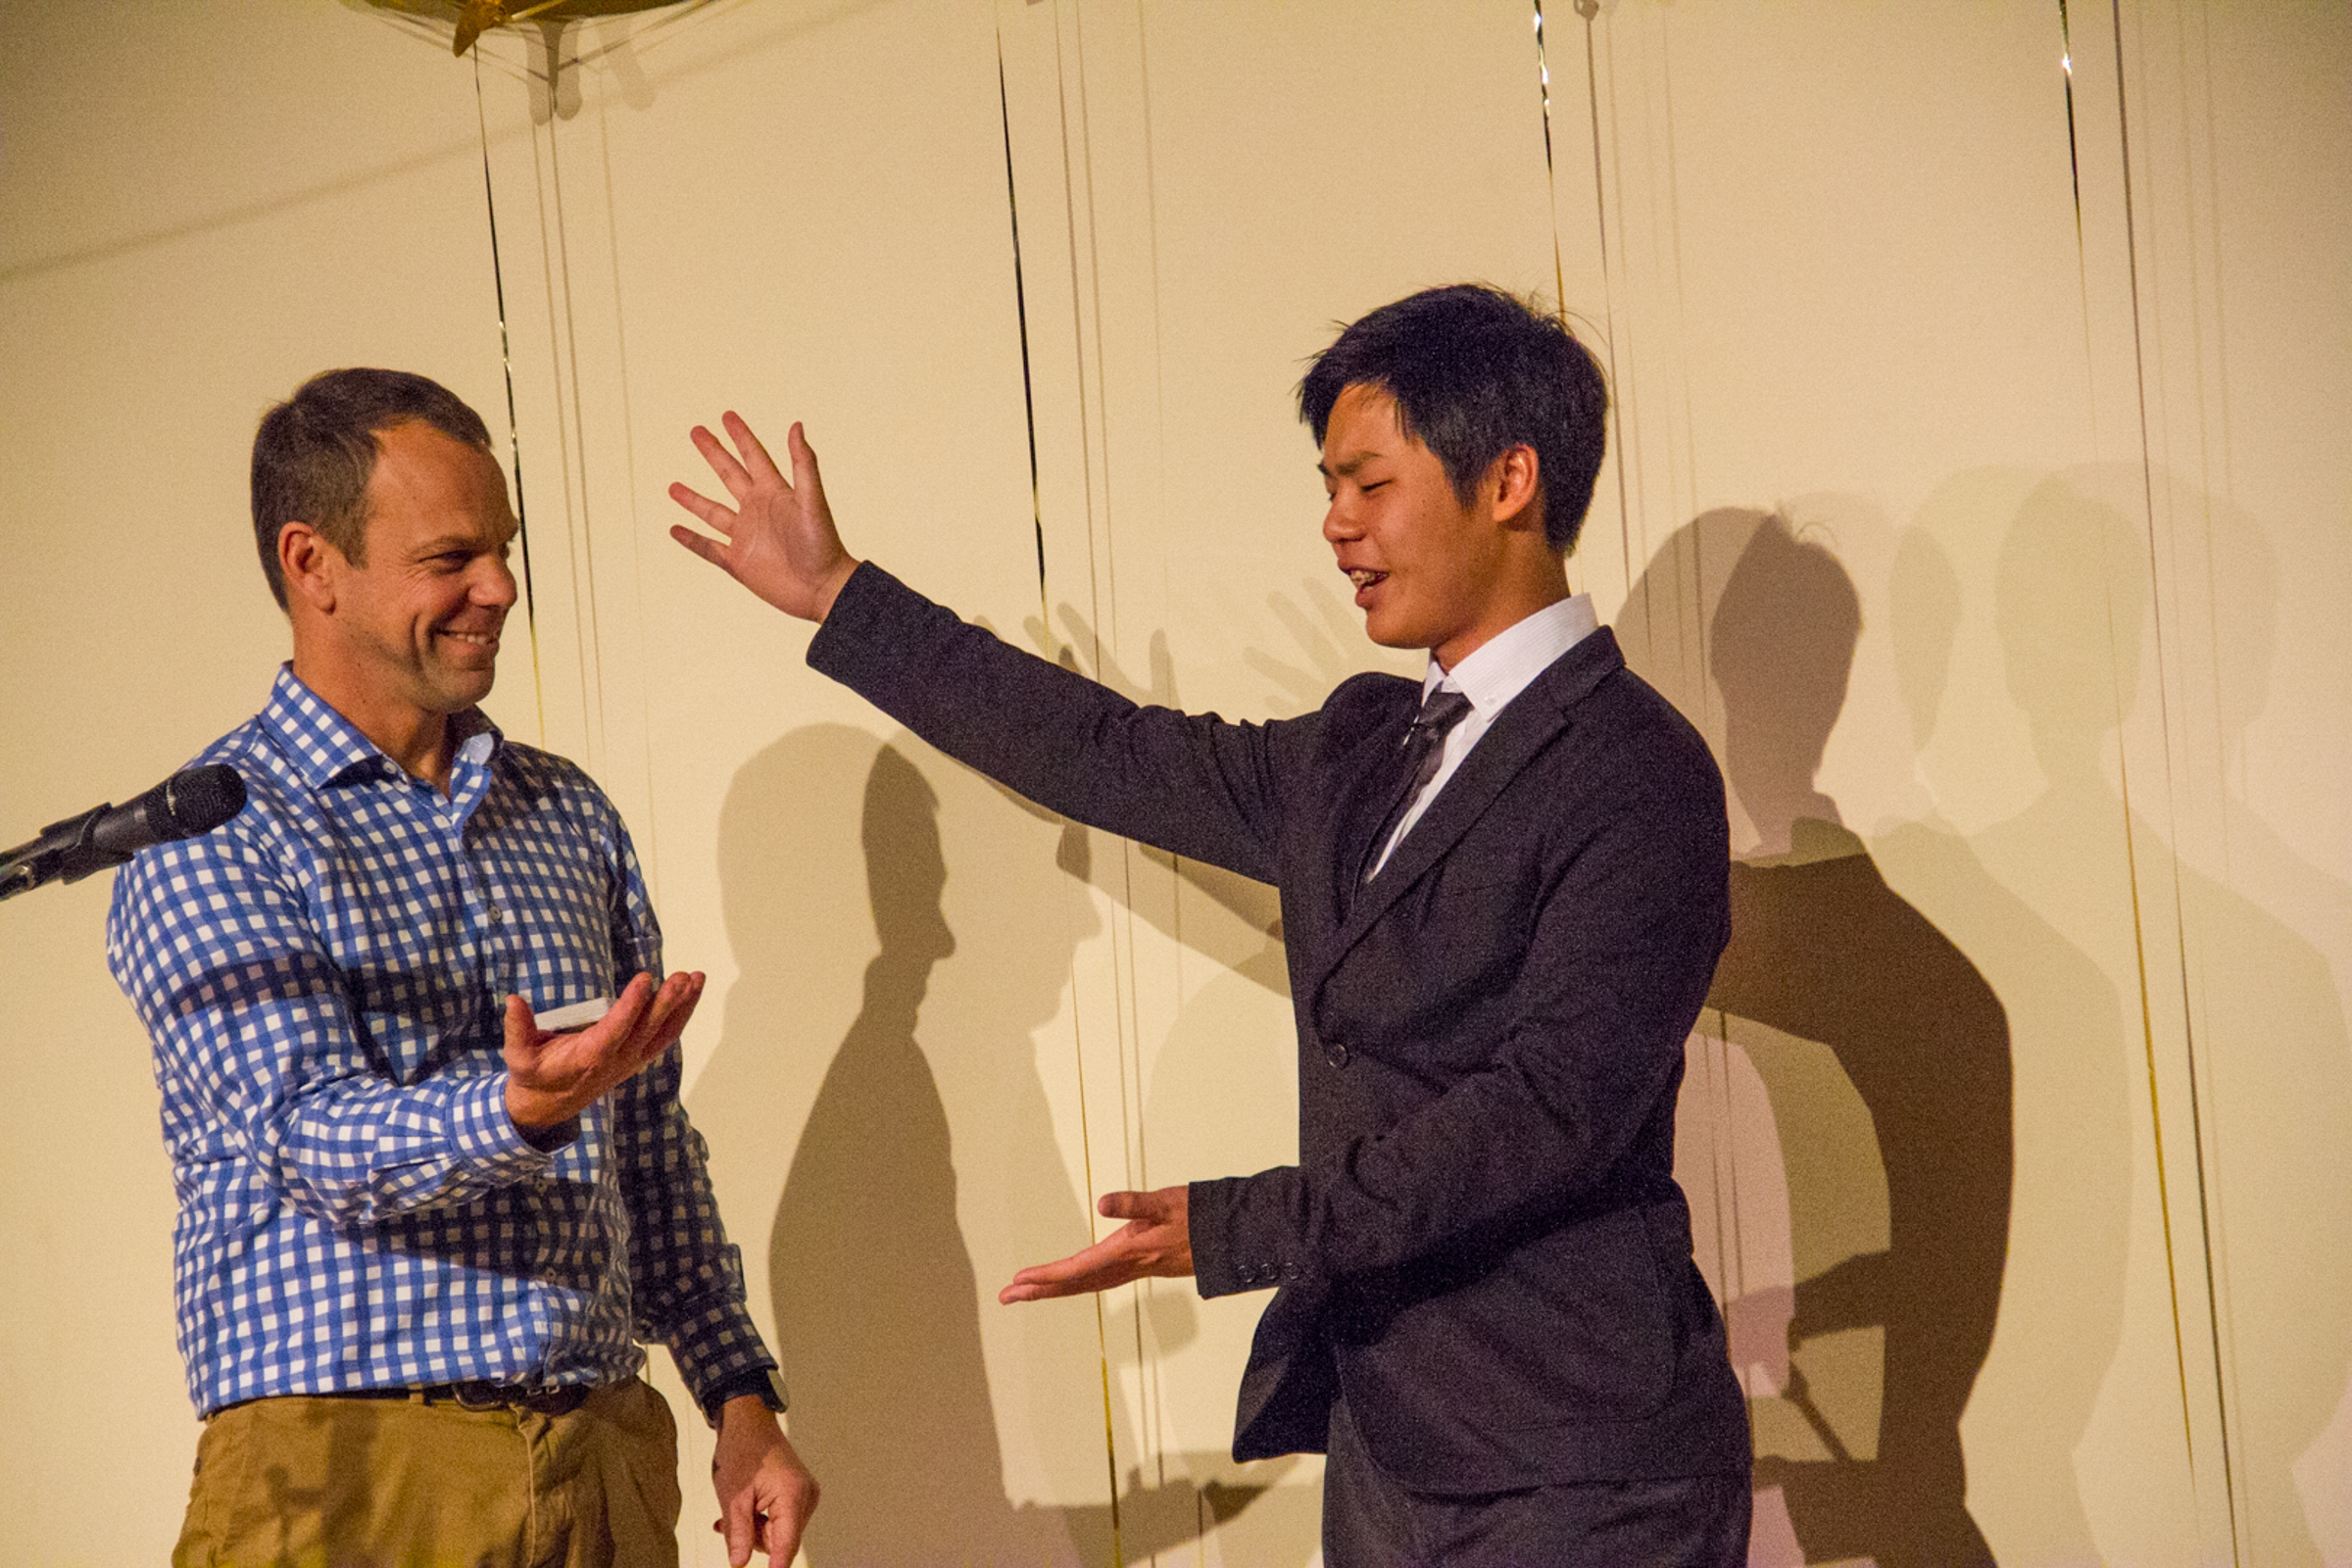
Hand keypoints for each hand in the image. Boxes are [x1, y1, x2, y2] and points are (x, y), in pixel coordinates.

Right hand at [502, 970, 703, 1133]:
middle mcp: (616, 1061)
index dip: (631, 1006)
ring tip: (697, 979)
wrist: (548, 1106)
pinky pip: (665, 1038)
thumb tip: (513, 1000)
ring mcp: (630, 1061)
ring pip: (663, 1035)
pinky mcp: (637, 1059)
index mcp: (588, 1057)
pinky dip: (681, 1016)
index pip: (615, 1030)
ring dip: (683, 1007)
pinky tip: (691, 993)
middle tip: (682, 977)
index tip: (645, 978)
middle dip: (666, 1004)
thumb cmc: (533, 1076)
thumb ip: (517, 1029)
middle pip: (647, 1031)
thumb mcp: (517, 1056)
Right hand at [670, 413, 859, 621]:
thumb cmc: (823, 545)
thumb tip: (796, 425)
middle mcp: (758, 510)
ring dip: (693, 499)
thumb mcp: (812, 500)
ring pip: (713, 512)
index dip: (741, 436)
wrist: (823, 590)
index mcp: (775, 493)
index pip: (754, 456)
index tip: (727, 416)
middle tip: (696, 432)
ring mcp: (747, 536)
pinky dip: (692, 540)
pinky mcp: (739, 562)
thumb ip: (803, 464)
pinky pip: (709, 549)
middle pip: (730, 475)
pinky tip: (675, 530)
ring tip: (673, 487)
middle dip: (713, 453)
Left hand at [711, 1400, 817, 1565]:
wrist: (749, 1423)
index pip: (786, 1544)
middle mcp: (806, 1496)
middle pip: (782, 1540)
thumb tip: (740, 1564)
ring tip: (734, 1511)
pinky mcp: (799, 1494)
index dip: (776, 1566)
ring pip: (779, 1532)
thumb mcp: (733, 1497)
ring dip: (755, 1528)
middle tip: (729, 1524)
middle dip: (755, 1537)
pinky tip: (744, 1510)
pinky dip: (762, 1519)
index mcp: (792, 1495)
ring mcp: (805, 1494)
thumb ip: (739, 1534)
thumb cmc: (742, 1450)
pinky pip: (781, 1520)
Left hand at [1000, 1185, 1193, 1302]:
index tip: (1020, 1280)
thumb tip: (1104, 1203)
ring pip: (1086, 1284)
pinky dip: (1077, 1282)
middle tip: (1006, 1296)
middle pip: (1077, 1283)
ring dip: (1054, 1289)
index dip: (1048, 1275)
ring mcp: (1134, 1269)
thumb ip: (1135, 1203)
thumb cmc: (1199, 1215)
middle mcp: (1129, 1265)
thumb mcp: (1167, 1201)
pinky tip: (1067, 1281)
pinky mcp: (1140, 1266)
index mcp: (1130, 1251)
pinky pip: (1099, 1279)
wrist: (1231, 1237)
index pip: (1080, 1268)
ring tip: (1025, 1292)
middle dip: (1040, 1290)